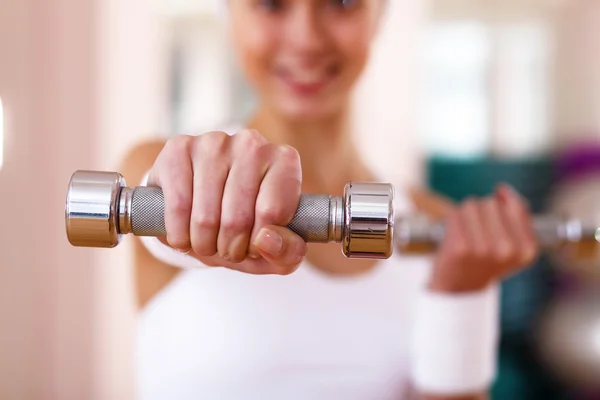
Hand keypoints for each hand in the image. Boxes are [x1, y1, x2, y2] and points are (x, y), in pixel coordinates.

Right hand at [147, 129, 306, 274]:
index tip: (253, 246)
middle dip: (230, 249)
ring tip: (208, 244)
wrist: (208, 212)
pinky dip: (178, 234)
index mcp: (284, 161)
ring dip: (203, 245)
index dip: (259, 243)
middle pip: (236, 218)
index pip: (272, 213)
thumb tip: (264, 240)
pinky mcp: (179, 148)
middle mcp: (251, 143)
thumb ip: (288, 251)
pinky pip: (177, 207)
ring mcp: (213, 142)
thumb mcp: (280, 249)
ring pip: (205, 217)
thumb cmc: (250, 229)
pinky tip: (184, 234)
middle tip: (228, 250)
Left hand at [413, 185, 539, 292]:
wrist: (459, 287)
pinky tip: (455, 236)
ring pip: (472, 205)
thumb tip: (502, 189)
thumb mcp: (513, 242)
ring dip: (466, 215)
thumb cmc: (485, 259)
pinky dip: (453, 220)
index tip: (493, 226)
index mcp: (527, 250)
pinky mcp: (460, 247)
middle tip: (477, 234)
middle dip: (482, 212)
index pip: (515, 205)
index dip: (502, 207)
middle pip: (491, 203)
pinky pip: (455, 213)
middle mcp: (507, 250)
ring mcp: (483, 249)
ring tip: (467, 235)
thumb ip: (516, 213)